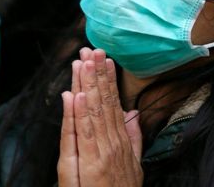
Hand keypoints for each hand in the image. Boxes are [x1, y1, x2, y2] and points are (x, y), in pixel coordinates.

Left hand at [58, 49, 142, 186]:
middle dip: (97, 74)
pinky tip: (78, 95)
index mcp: (122, 139)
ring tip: (84, 62)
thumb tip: (134, 114)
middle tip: (92, 49)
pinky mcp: (92, 164)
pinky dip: (80, 114)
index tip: (104, 59)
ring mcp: (104, 151)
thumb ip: (134, 137)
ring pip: (94, 112)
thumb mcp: (136, 163)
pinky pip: (84, 134)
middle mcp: (114, 141)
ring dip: (88, 86)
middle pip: (104, 102)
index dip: (108, 80)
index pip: (113, 103)